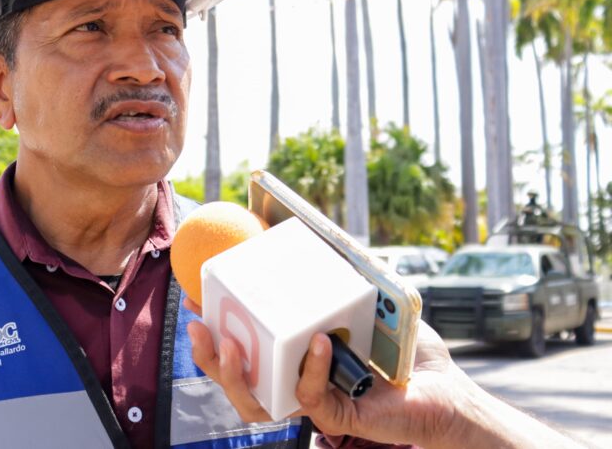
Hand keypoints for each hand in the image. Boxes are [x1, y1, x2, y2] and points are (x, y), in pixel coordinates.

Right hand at [186, 292, 467, 447]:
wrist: (448, 389)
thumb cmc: (407, 349)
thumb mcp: (368, 299)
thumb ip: (342, 271)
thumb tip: (317, 226)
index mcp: (292, 356)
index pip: (241, 345)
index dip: (211, 326)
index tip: (193, 297)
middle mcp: (294, 381)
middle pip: (234, 377)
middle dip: (207, 355)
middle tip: (198, 325)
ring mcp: (311, 401)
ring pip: (253, 400)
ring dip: (234, 373)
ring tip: (233, 344)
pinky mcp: (334, 415)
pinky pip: (308, 396)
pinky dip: (309, 368)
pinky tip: (319, 341)